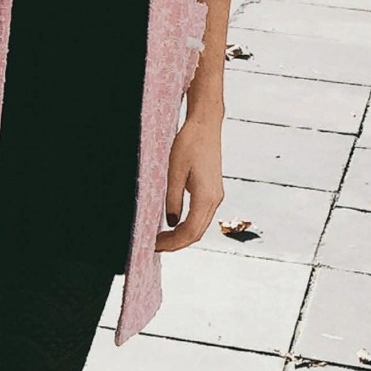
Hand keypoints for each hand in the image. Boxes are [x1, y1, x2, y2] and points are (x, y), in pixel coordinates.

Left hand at [156, 105, 222, 253]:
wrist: (205, 125)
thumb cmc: (189, 143)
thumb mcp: (174, 171)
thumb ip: (172, 198)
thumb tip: (170, 222)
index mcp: (206, 196)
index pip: (189, 231)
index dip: (172, 243)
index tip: (154, 245)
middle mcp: (215, 199)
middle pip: (196, 233)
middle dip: (175, 244)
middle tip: (154, 245)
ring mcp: (216, 196)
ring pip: (199, 227)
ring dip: (181, 236)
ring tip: (161, 238)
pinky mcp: (212, 192)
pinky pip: (201, 217)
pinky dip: (187, 226)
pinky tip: (173, 225)